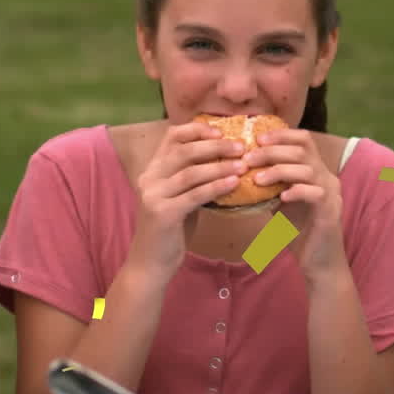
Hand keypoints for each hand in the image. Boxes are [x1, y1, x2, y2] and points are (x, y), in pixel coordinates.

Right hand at [129, 121, 245, 278]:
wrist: (151, 263)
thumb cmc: (171, 230)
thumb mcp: (180, 198)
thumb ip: (193, 179)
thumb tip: (226, 161)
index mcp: (152, 170)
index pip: (172, 137)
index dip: (197, 129)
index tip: (222, 130)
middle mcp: (149, 178)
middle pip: (184, 151)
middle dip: (215, 146)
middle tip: (241, 146)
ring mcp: (153, 195)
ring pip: (190, 172)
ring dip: (220, 166)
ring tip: (243, 164)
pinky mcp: (162, 214)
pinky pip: (194, 195)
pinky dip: (216, 187)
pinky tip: (234, 183)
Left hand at [245, 128, 345, 281]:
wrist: (318, 261)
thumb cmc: (297, 230)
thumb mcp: (278, 200)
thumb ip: (269, 183)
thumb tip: (241, 167)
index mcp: (315, 169)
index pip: (303, 139)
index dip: (280, 134)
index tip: (256, 139)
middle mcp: (326, 176)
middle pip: (302, 149)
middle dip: (272, 151)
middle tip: (248, 158)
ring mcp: (330, 192)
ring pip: (307, 169)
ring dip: (279, 170)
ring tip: (257, 179)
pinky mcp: (330, 210)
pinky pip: (315, 193)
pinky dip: (296, 191)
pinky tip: (280, 198)